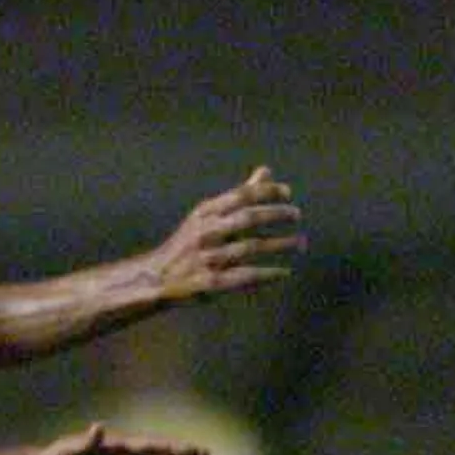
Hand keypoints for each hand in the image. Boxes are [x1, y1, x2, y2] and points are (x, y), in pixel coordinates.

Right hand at [150, 166, 304, 303]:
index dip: (268, 192)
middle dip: (276, 214)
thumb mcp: (206, 215)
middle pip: (248, 218)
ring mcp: (208, 257)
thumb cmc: (187, 244)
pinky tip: (284, 272)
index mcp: (205, 213)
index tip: (288, 193)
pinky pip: (246, 276)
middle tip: (296, 215)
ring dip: (280, 244)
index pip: (241, 195)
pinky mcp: (211, 282)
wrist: (154, 277)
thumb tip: (266, 172)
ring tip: (300, 243)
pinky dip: (268, 274)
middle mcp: (206, 232)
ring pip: (251, 247)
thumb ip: (239, 195)